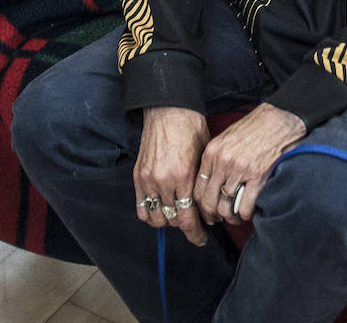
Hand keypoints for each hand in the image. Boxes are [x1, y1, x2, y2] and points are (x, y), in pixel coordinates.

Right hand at [134, 105, 209, 245]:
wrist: (169, 108)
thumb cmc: (191, 127)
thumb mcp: (205, 154)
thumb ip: (202, 182)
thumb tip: (208, 205)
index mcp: (183, 175)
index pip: (187, 217)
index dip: (195, 233)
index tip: (202, 239)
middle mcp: (164, 181)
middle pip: (173, 220)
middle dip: (186, 226)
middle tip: (194, 225)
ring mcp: (148, 180)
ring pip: (155, 218)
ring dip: (167, 222)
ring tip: (177, 216)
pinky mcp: (138, 176)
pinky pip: (141, 207)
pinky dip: (150, 214)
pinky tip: (161, 211)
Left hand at [196, 103, 305, 225]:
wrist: (280, 119)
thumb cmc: (256, 127)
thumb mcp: (228, 137)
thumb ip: (216, 158)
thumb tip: (210, 182)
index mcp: (213, 152)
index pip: (198, 189)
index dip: (201, 206)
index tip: (208, 211)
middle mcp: (224, 162)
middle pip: (209, 202)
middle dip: (214, 215)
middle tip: (220, 218)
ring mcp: (240, 170)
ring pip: (226, 208)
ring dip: (231, 217)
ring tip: (236, 216)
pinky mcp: (258, 177)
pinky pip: (245, 207)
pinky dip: (245, 214)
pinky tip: (248, 211)